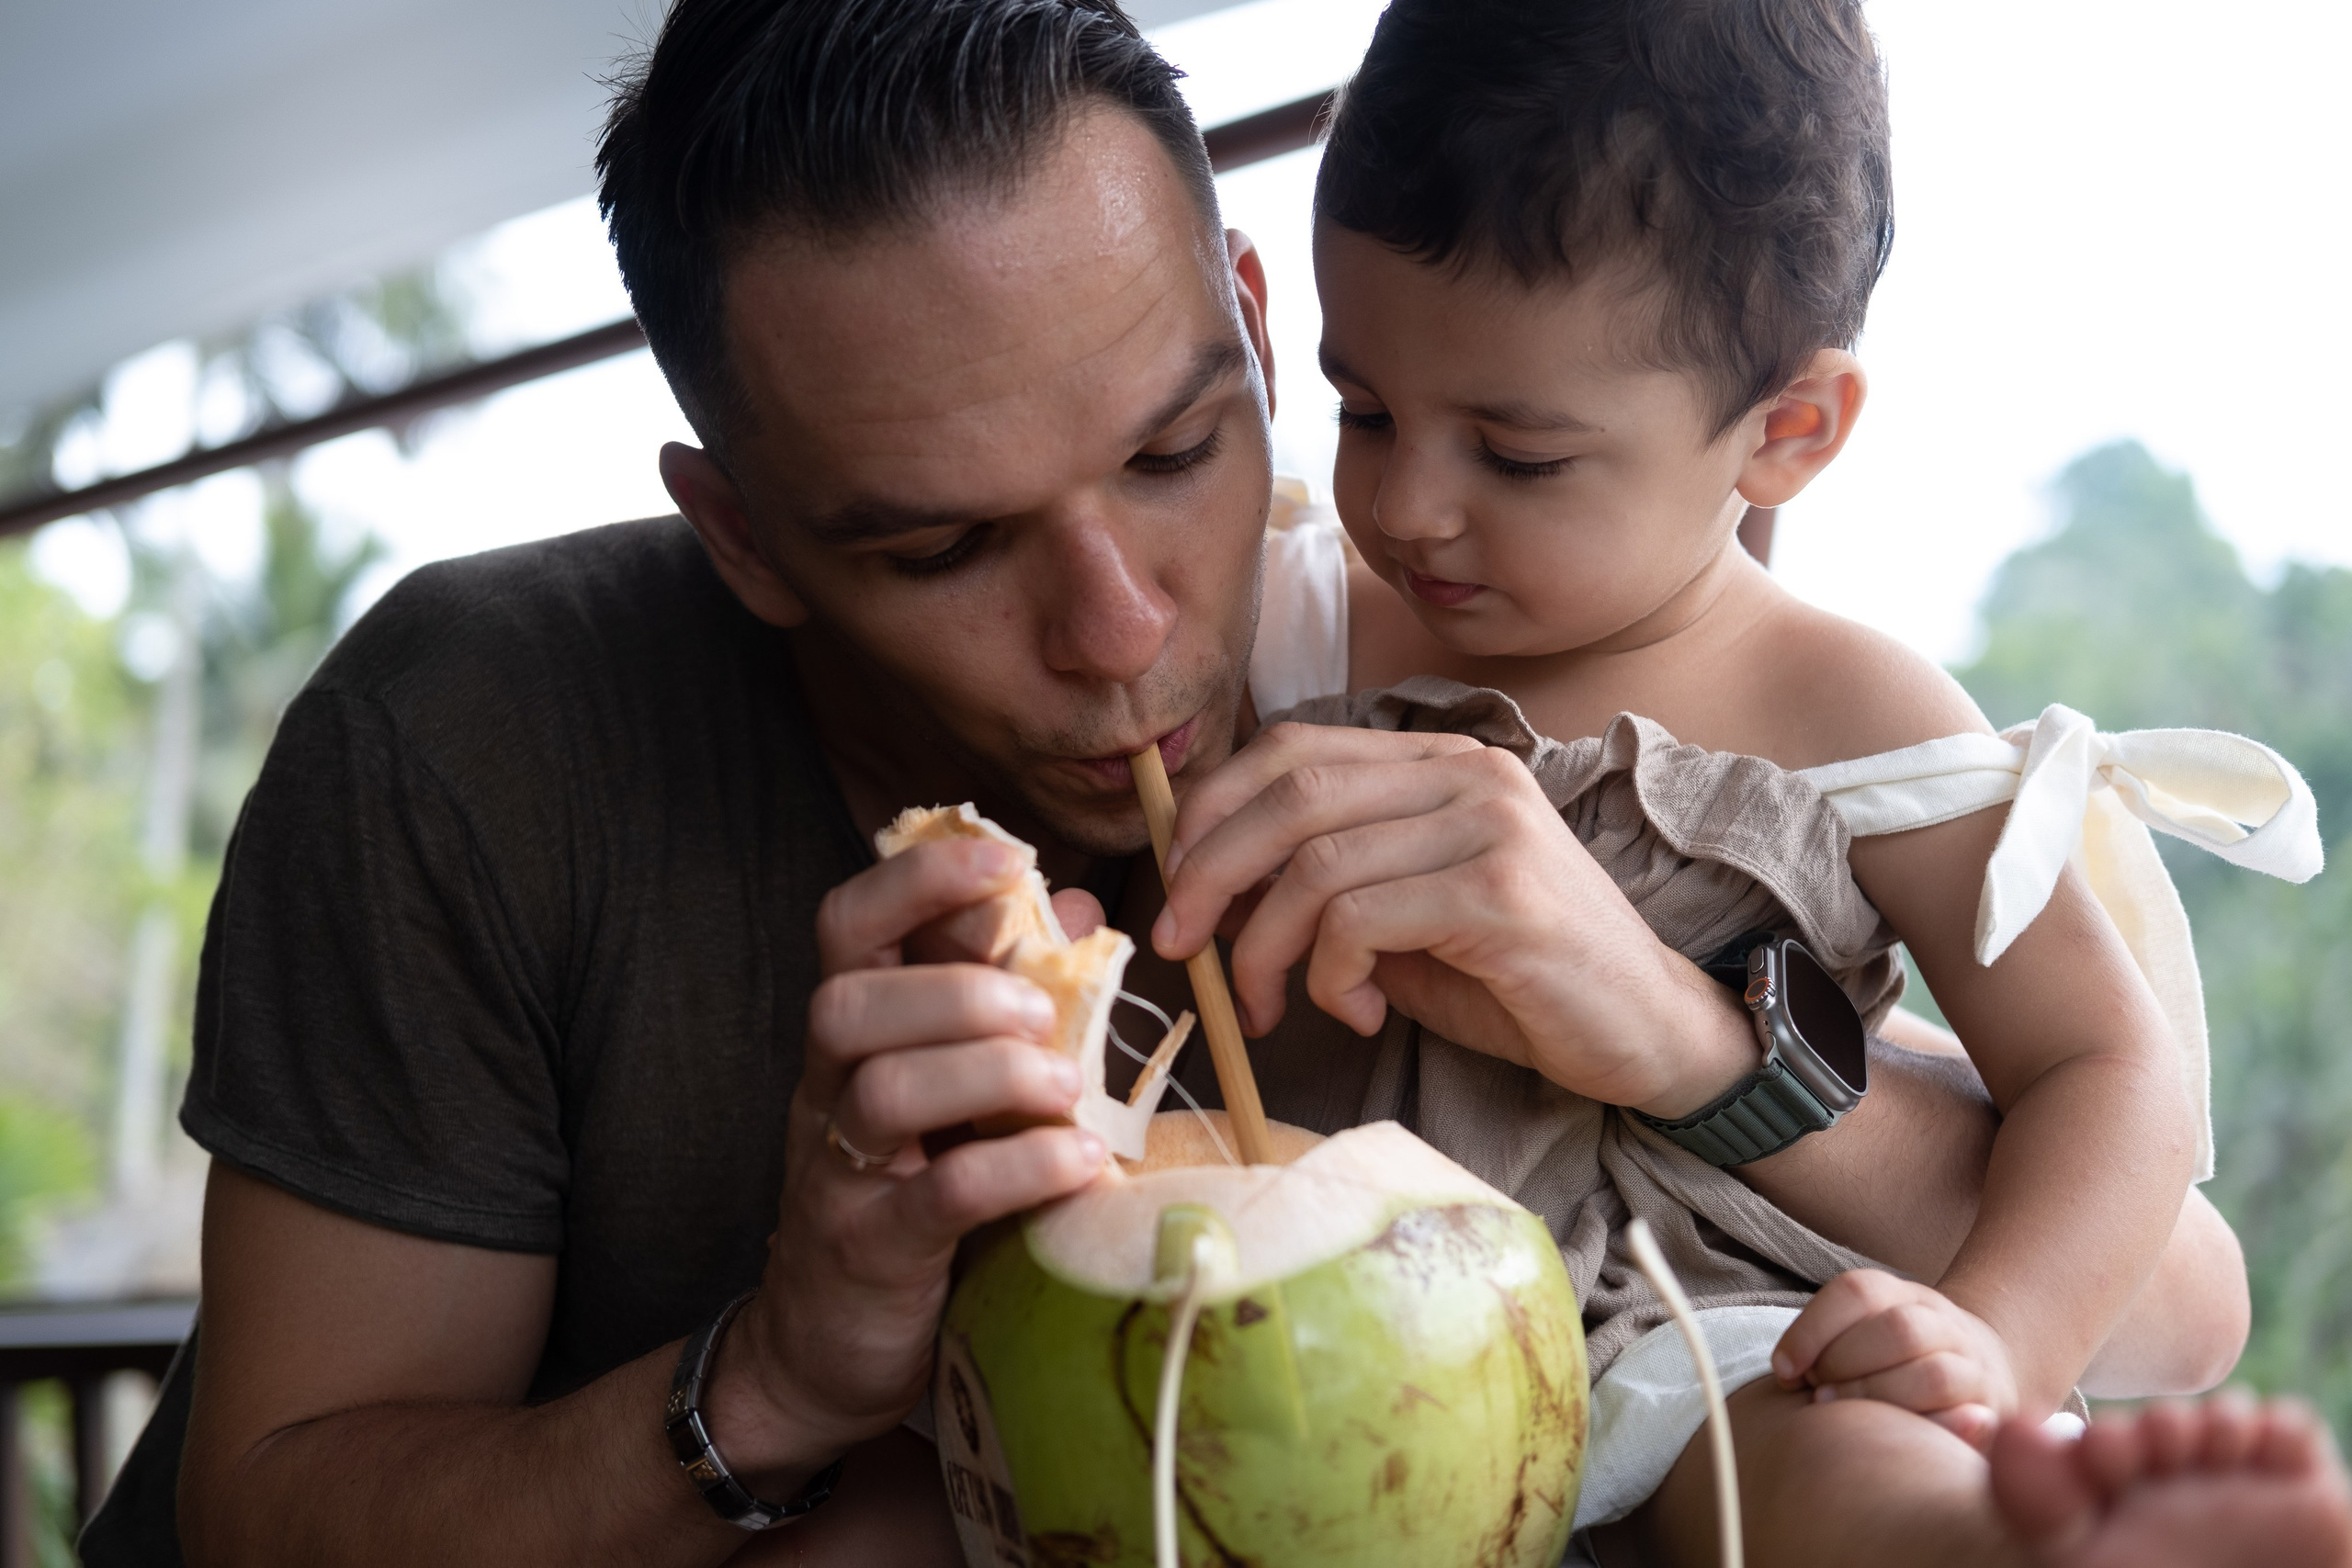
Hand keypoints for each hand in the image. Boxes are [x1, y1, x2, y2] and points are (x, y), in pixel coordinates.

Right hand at [708, 836, 1108, 1486]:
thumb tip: (1079, 908)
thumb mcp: (958, 1087)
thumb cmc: (912, 1193)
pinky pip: (937, 1196)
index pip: (851, 925)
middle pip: (850, 1002)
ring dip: (991, 1073)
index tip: (1005, 856)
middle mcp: (827, 1090)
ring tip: (1067, 1087)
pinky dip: (1017, 1167)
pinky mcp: (870, 1251)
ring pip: (885, 1091)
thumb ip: (1011, 996)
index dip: (921, 878)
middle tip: (1044, 1011)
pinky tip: (1079, 1161)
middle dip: (957, 988)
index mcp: (853, 1035)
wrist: (831, 1346)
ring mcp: (839, 1173)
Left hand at [1151, 721, 1754, 1115]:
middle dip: (1208, 874)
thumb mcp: (1401, 922)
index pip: (1293, 748)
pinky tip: (1355, 1014)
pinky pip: (1360, 919)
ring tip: (1272, 1007)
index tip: (1173, 881)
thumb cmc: (1516, 980)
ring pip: (1315, 866)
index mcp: (1440, 763)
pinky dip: (1329, 976)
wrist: (1645, 1032)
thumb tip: (1208, 890)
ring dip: (1264, 949)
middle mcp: (1468, 773)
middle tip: (1179, 946)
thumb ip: (1321, 890)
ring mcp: (1490, 825)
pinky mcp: (1501, 892)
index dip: (1213, 808)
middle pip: (1289, 796)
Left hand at [1772, 1269, 2020, 1450]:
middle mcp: (1944, 1324)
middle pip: (1897, 1330)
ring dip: (1878, 1398)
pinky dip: (1938, 1429)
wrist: (1982, 1372)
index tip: (1784, 1371)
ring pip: (1933, 1375)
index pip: (1858, 1291)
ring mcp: (1976, 1367)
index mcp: (1905, 1295)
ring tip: (1844, 1415)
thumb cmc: (1895, 1360)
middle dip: (1845, 1364)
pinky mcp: (1993, 1415)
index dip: (1812, 1330)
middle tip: (1818, 1394)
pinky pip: (1971, 1422)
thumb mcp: (1864, 1332)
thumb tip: (1786, 1373)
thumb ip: (1829, 1342)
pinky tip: (1903, 1438)